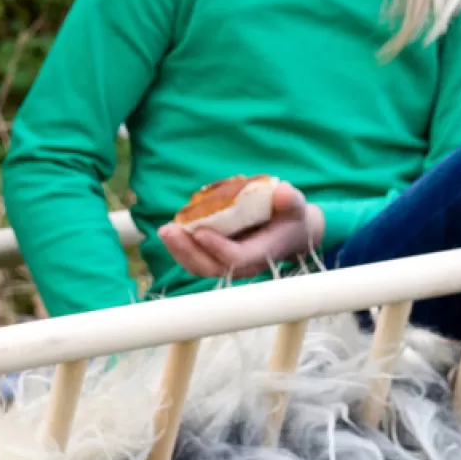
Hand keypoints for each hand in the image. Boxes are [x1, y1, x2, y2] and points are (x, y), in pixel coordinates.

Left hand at [156, 180, 325, 281]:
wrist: (290, 233)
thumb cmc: (291, 217)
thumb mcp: (296, 205)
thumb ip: (290, 200)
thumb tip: (282, 192)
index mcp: (262, 253)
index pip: (236, 258)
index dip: (217, 247)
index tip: (199, 231)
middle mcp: (244, 265)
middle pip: (211, 267)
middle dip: (188, 251)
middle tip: (170, 231)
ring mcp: (229, 265)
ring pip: (200, 267)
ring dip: (179, 251)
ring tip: (165, 231)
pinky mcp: (218, 258)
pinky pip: (196, 260)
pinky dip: (181, 249)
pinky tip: (169, 232)